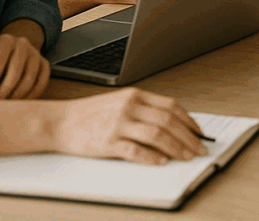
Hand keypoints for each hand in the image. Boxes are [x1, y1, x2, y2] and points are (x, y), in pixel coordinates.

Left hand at [0, 30, 49, 99]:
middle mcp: (23, 44)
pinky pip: (42, 82)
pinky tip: (20, 102)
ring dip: (17, 95)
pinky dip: (32, 95)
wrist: (10, 51)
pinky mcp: (45, 64)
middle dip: (4, 90)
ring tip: (6, 104)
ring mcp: (36, 53)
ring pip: (30, 78)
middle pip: (15, 71)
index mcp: (5, 41)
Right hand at [54, 88, 207, 165]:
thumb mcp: (121, 102)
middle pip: (168, 122)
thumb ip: (145, 109)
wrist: (60, 122)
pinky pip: (135, 150)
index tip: (199, 133)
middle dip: (188, 137)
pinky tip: (161, 162)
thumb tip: (173, 125)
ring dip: (176, 148)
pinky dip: (151, 157)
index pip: (171, 107)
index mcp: (136, 96)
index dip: (189, 121)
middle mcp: (130, 107)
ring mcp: (119, 124)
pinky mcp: (108, 142)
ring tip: (186, 157)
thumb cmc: (91, 114)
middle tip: (199, 149)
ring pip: (157, 135)